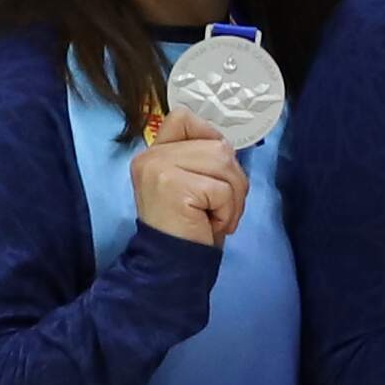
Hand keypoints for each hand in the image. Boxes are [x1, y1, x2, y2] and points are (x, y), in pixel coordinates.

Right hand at [129, 123, 249, 247]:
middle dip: (233, 178)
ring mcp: (158, 168)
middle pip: (217, 145)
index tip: (210, 173)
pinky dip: (227, 211)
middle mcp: (150, 155)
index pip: (184, 117)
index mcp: (153, 152)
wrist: (170, 267)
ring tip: (217, 217)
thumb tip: (226, 146)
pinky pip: (222, 189)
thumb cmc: (188, 227)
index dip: (209, 138)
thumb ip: (200, 156)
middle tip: (221, 207)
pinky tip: (210, 225)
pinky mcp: (172, 186)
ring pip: (224, 162)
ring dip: (234, 196)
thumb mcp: (192, 182)